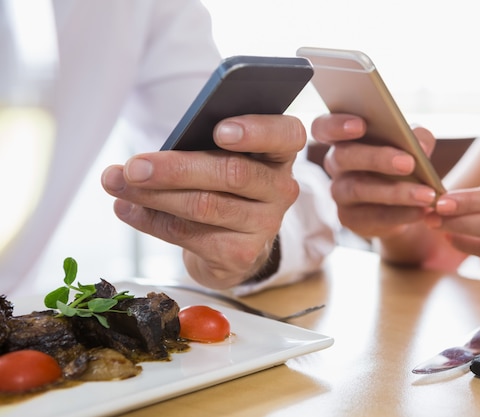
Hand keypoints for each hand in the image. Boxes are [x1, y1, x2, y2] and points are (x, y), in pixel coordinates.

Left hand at [101, 114, 304, 288]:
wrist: (235, 242)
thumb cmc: (224, 186)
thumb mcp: (224, 157)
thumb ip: (203, 146)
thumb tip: (148, 157)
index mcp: (279, 153)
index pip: (287, 135)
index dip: (256, 131)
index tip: (220, 130)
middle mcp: (280, 189)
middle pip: (233, 174)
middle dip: (177, 169)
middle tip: (134, 167)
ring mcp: (265, 225)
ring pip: (205, 206)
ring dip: (154, 195)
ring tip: (117, 183)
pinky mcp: (241, 254)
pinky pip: (189, 234)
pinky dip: (151, 220)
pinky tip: (127, 207)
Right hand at [311, 113, 437, 238]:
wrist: (405, 203)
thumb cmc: (403, 162)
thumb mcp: (413, 145)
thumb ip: (417, 137)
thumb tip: (420, 146)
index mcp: (343, 137)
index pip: (323, 127)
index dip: (336, 125)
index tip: (360, 125)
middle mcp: (334, 163)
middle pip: (343, 156)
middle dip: (376, 158)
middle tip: (408, 163)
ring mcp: (339, 193)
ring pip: (359, 189)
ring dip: (395, 192)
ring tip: (426, 195)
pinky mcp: (349, 219)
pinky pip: (371, 216)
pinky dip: (399, 214)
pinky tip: (420, 212)